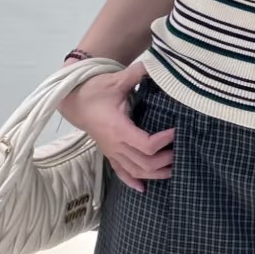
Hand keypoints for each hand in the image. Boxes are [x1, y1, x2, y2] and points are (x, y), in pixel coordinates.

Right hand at [57, 59, 172, 192]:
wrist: (73, 101)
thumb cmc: (94, 90)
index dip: (164, 141)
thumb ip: (135, 74)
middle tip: (180, 152)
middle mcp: (115, 145)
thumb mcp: (115, 80)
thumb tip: (154, 64)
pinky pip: (120, 173)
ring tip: (172, 169)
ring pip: (135, 172)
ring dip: (155, 174)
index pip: (146, 144)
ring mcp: (112, 152)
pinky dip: (132, 181)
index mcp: (118, 129)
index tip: (176, 131)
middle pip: (144, 163)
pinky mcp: (109, 153)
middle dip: (165, 160)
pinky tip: (143, 189)